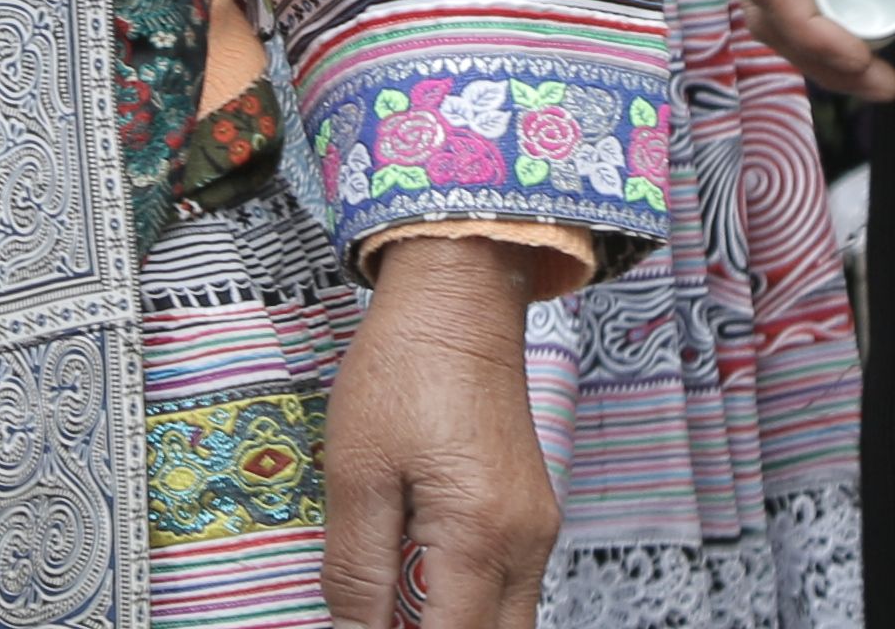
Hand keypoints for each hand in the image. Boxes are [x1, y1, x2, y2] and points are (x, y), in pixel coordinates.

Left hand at [321, 235, 558, 628]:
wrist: (460, 299)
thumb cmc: (406, 366)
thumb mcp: (357, 469)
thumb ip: (357, 568)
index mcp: (478, 534)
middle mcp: (523, 542)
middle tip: (381, 619)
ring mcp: (536, 528)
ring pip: (507, 622)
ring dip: (454, 624)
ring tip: (395, 602)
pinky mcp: (533, 513)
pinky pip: (509, 587)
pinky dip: (469, 602)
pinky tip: (421, 581)